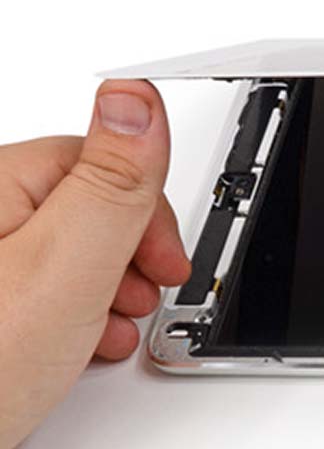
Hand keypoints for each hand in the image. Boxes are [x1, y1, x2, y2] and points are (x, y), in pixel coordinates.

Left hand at [0, 80, 189, 448]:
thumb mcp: (65, 271)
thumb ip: (112, 184)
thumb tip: (135, 98)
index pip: (95, 161)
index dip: (146, 212)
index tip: (167, 261)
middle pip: (81, 207)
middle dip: (126, 254)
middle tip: (139, 296)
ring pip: (60, 253)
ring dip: (101, 291)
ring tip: (105, 332)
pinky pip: (31, 291)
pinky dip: (64, 318)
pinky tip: (70, 350)